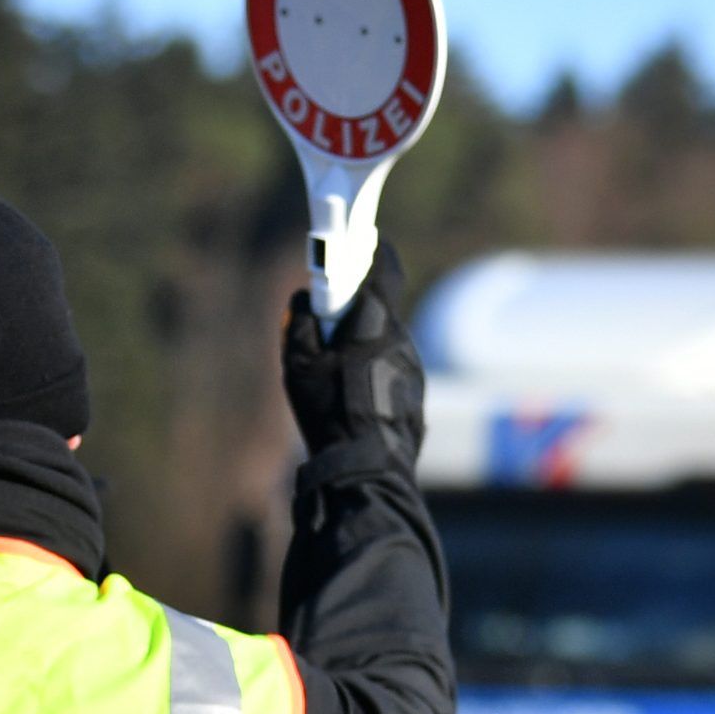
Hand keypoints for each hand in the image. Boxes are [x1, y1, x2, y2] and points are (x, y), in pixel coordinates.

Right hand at [282, 246, 423, 467]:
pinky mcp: (416, 397)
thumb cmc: (330, 414)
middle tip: (329, 319)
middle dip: (357, 310)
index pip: (385, 267)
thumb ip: (300, 322)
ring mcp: (413, 370)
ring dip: (364, 347)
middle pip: (381, 310)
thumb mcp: (298, 365)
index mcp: (376, 323)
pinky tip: (352, 400)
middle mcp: (402, 341)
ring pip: (386, 344)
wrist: (366, 471)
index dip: (374, 250)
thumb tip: (306, 299)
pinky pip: (392, 373)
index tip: (362, 242)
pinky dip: (373, 375)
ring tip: (335, 372)